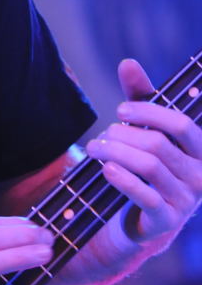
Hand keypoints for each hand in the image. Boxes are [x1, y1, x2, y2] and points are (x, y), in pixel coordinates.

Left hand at [86, 58, 201, 242]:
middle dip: (123, 135)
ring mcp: (186, 201)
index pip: (182, 124)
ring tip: (95, 148)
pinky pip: (145, 196)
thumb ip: (140, 98)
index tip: (120, 110)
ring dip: (116, 153)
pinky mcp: (166, 221)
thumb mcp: (146, 130)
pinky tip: (106, 168)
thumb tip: (127, 62)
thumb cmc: (147, 168)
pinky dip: (123, 179)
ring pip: (149, 166)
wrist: (143, 222)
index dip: (150, 113)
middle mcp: (201, 175)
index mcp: (201, 151)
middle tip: (102, 136)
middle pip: (159, 144)